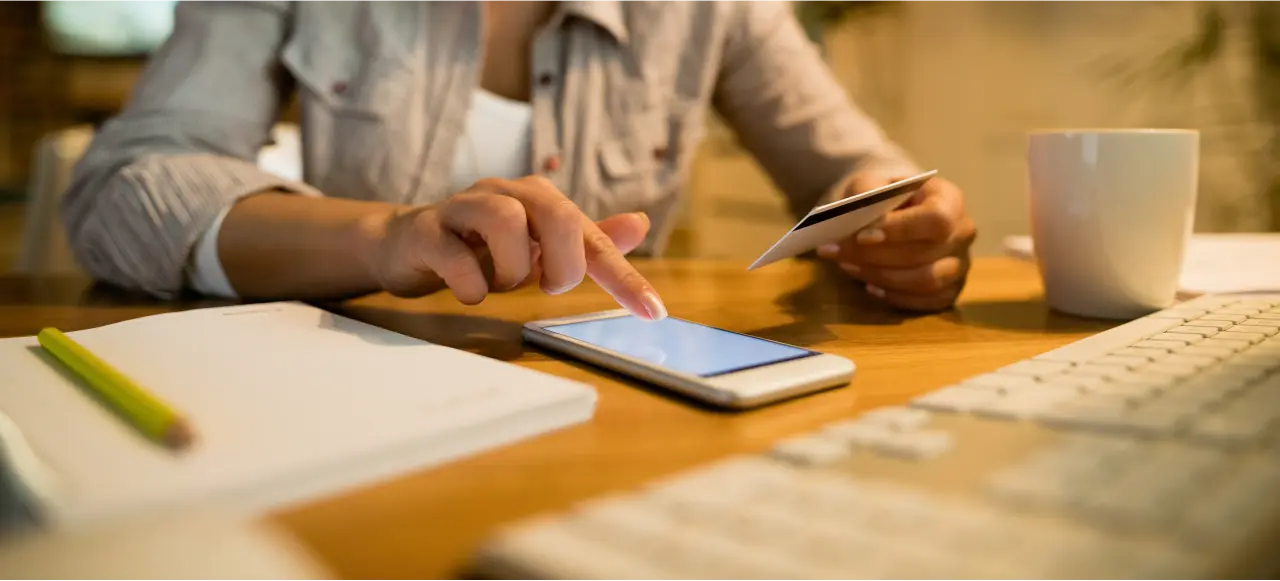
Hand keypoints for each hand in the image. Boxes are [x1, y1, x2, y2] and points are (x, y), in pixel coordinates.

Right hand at [366, 176, 666, 319]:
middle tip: (547, 286)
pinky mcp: (425, 232)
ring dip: (512, 269)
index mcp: (538, 199)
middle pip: (555, 213)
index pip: (592, 235)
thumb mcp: (539, 247)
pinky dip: (470, 285)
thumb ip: (588, 240)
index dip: (624, 275)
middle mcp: (504, 193)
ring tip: (501, 285)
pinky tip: (472, 293)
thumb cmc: (482, 247)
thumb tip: (641, 223)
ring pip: (504, 221)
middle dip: (563, 264)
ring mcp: (462, 209)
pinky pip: (454, 255)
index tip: (653, 312)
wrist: (406, 243)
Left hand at [816, 173, 975, 310]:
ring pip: (925, 280)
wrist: (894, 214)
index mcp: (950, 200)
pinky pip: (926, 302)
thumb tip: (859, 223)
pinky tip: (869, 286)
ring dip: (880, 276)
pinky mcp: (951, 290)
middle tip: (836, 253)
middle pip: (925, 253)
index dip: (900, 231)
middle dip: (875, 256)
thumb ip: (866, 194)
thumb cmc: (884, 198)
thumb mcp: (871, 184)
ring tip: (847, 266)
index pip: (935, 219)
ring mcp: (960, 264)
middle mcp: (963, 233)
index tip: (862, 236)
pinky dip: (895, 297)